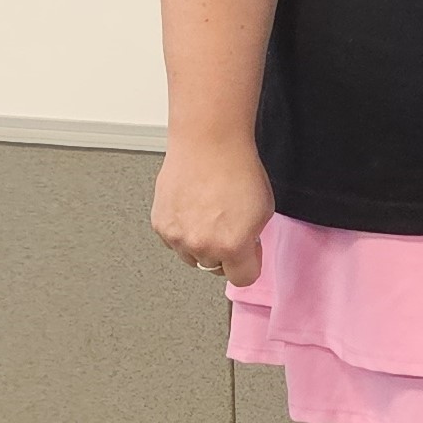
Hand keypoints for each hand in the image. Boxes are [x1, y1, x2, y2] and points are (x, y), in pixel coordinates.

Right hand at [151, 138, 273, 285]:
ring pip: (191, 255)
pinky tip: (192, 209)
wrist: (208, 144)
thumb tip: (243, 249)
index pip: (242, 279)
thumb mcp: (263, 212)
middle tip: (228, 225)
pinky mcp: (160, 225)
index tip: (249, 253)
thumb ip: (252, 239)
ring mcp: (176, 236)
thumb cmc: (237, 170)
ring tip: (208, 214)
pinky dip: (182, 231)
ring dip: (200, 243)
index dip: (249, 264)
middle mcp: (201, 245)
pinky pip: (174, 240)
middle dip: (223, 251)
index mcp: (232, 246)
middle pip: (214, 267)